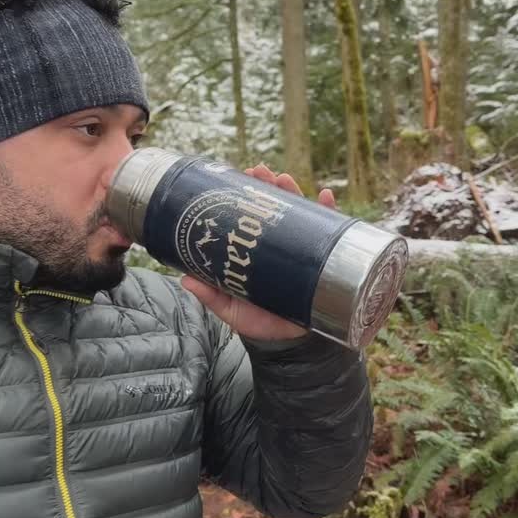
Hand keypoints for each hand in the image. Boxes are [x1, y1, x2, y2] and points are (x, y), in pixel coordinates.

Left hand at [180, 163, 335, 340]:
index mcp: (259, 250)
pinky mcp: (324, 261)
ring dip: (297, 192)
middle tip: (263, 172)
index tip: (243, 174)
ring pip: (304, 214)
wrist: (290, 345)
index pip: (256, 214)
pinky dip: (332, 213)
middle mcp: (282, 245)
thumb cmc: (259, 322)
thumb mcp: (232, 309)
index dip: (251, 193)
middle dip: (272, 185)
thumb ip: (211, 296)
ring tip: (286, 180)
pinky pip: (332, 233)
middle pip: (279, 207)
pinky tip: (327, 197)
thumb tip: (185, 279)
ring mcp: (303, 251)